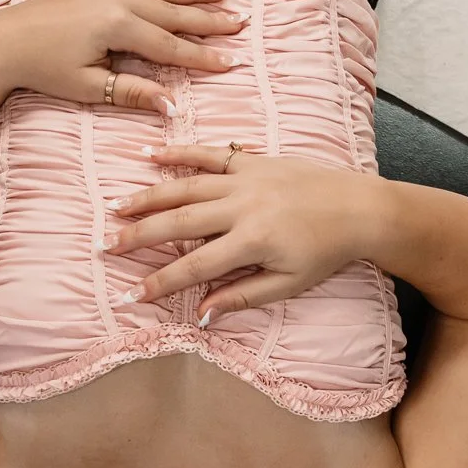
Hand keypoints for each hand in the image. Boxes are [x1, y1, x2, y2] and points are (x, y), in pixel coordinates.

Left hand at [0, 0, 241, 113]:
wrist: (4, 42)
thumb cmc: (43, 69)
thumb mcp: (90, 88)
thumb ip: (133, 93)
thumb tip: (172, 106)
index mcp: (119, 27)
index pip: (171, 46)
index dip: (202, 56)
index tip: (230, 62)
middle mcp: (119, 0)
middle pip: (174, 13)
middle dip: (208, 20)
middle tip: (239, 24)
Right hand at [103, 144, 386, 322]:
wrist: (360, 208)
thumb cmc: (326, 252)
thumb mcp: (289, 285)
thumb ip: (243, 296)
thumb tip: (202, 314)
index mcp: (252, 242)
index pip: (194, 266)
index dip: (160, 282)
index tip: (132, 294)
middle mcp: (242, 207)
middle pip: (179, 223)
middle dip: (140, 237)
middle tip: (107, 247)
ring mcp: (245, 179)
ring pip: (186, 187)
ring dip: (149, 198)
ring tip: (118, 210)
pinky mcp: (251, 161)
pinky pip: (208, 155)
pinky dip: (179, 154)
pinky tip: (150, 156)